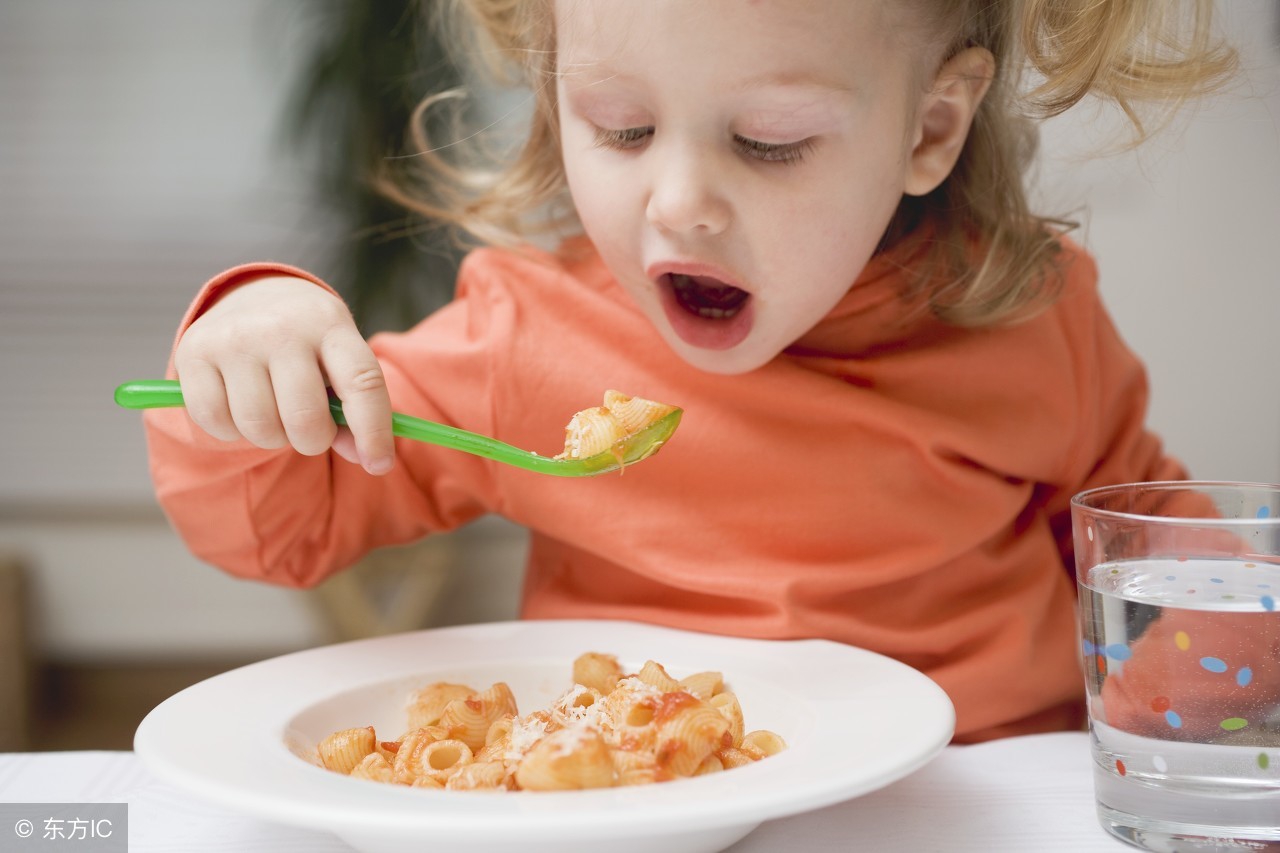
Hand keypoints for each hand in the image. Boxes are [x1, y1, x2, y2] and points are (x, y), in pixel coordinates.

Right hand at [173, 275, 394, 473]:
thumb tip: (367, 459)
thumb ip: (356, 411)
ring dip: (273, 438)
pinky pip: (217, 424)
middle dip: (313, 441)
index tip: (380, 464)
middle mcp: (281, 327)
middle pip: (305, 419)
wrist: (252, 295)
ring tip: (275, 412)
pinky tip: (241, 406)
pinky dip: (233, 431)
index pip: (362, 382)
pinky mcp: (193, 353)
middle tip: (311, 430)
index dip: (375, 431)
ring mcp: (234, 338)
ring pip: (260, 428)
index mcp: (330, 324)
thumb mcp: (339, 362)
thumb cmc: (309, 344)